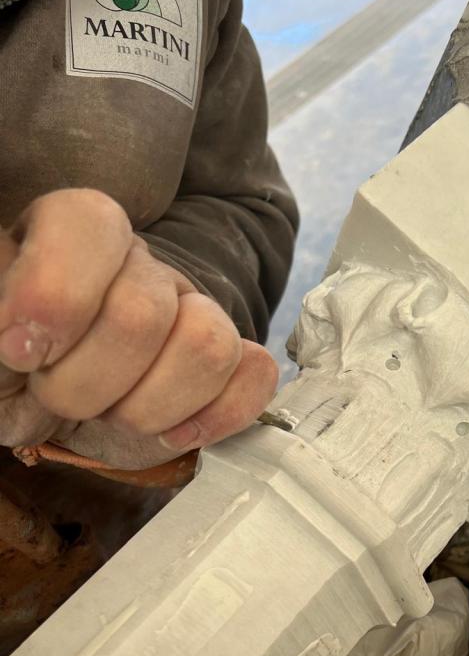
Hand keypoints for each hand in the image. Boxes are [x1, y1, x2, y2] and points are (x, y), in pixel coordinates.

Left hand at [0, 189, 277, 468]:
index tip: (20, 352)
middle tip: (55, 396)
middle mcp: (139, 264)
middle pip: (143, 314)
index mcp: (69, 234)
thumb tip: (22, 337)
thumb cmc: (6, 368)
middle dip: (85, 384)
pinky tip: (169, 432)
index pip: (90, 224)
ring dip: (145, 409)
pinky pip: (256, 376)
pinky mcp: (230, 362)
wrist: (46, 404)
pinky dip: (214, 418)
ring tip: (110, 414)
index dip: (56, 297)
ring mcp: (193, 311)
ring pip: (209, 346)